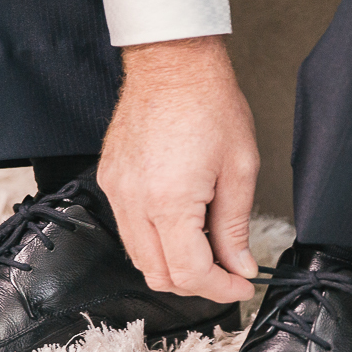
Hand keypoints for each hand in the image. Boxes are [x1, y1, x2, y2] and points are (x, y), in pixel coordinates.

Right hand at [98, 35, 258, 303]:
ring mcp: (116, 191)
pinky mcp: (110, 180)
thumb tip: (239, 266)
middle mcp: (134, 201)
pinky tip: (182, 224)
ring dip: (174, 264)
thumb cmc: (209, 104)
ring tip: (207, 247)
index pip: (189, 273)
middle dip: (197, 283)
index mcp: (169, 201)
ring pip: (140, 258)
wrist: (172, 63)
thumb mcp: (239, 170)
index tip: (241, 283)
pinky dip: (155, 241)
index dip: (220, 288)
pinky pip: (129, 230)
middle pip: (159, 276)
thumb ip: (235, 227)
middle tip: (227, 270)